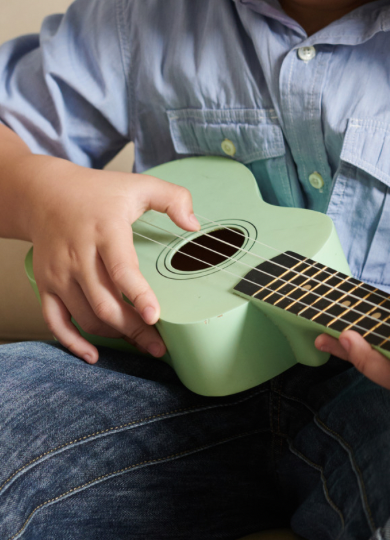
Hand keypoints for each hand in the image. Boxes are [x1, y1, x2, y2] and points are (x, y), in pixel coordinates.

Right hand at [23, 157, 197, 362]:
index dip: (139, 295)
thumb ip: (174, 199)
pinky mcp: (46, 284)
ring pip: (86, 315)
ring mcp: (60, 273)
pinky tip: (93, 354)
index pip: (121, 268)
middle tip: (159, 344)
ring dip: (114, 335)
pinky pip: (55, 321)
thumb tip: (194, 225)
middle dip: (134, 328)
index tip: (155, 316)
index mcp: (106, 231)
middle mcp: (79, 255)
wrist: (45, 194)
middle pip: (105, 302)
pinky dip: (72, 341)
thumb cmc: (98, 191)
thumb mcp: (140, 185)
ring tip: (141, 343)